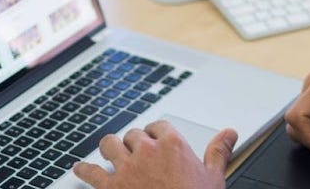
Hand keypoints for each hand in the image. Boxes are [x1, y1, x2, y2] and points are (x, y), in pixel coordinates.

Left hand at [73, 120, 234, 188]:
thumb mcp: (214, 177)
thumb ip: (219, 151)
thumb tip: (229, 134)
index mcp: (172, 145)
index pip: (158, 126)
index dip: (155, 132)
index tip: (154, 139)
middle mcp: (146, 151)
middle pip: (133, 135)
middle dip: (133, 143)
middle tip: (135, 153)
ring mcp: (126, 168)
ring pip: (109, 145)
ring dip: (110, 149)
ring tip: (110, 153)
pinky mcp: (110, 186)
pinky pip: (90, 171)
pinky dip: (83, 169)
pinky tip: (80, 169)